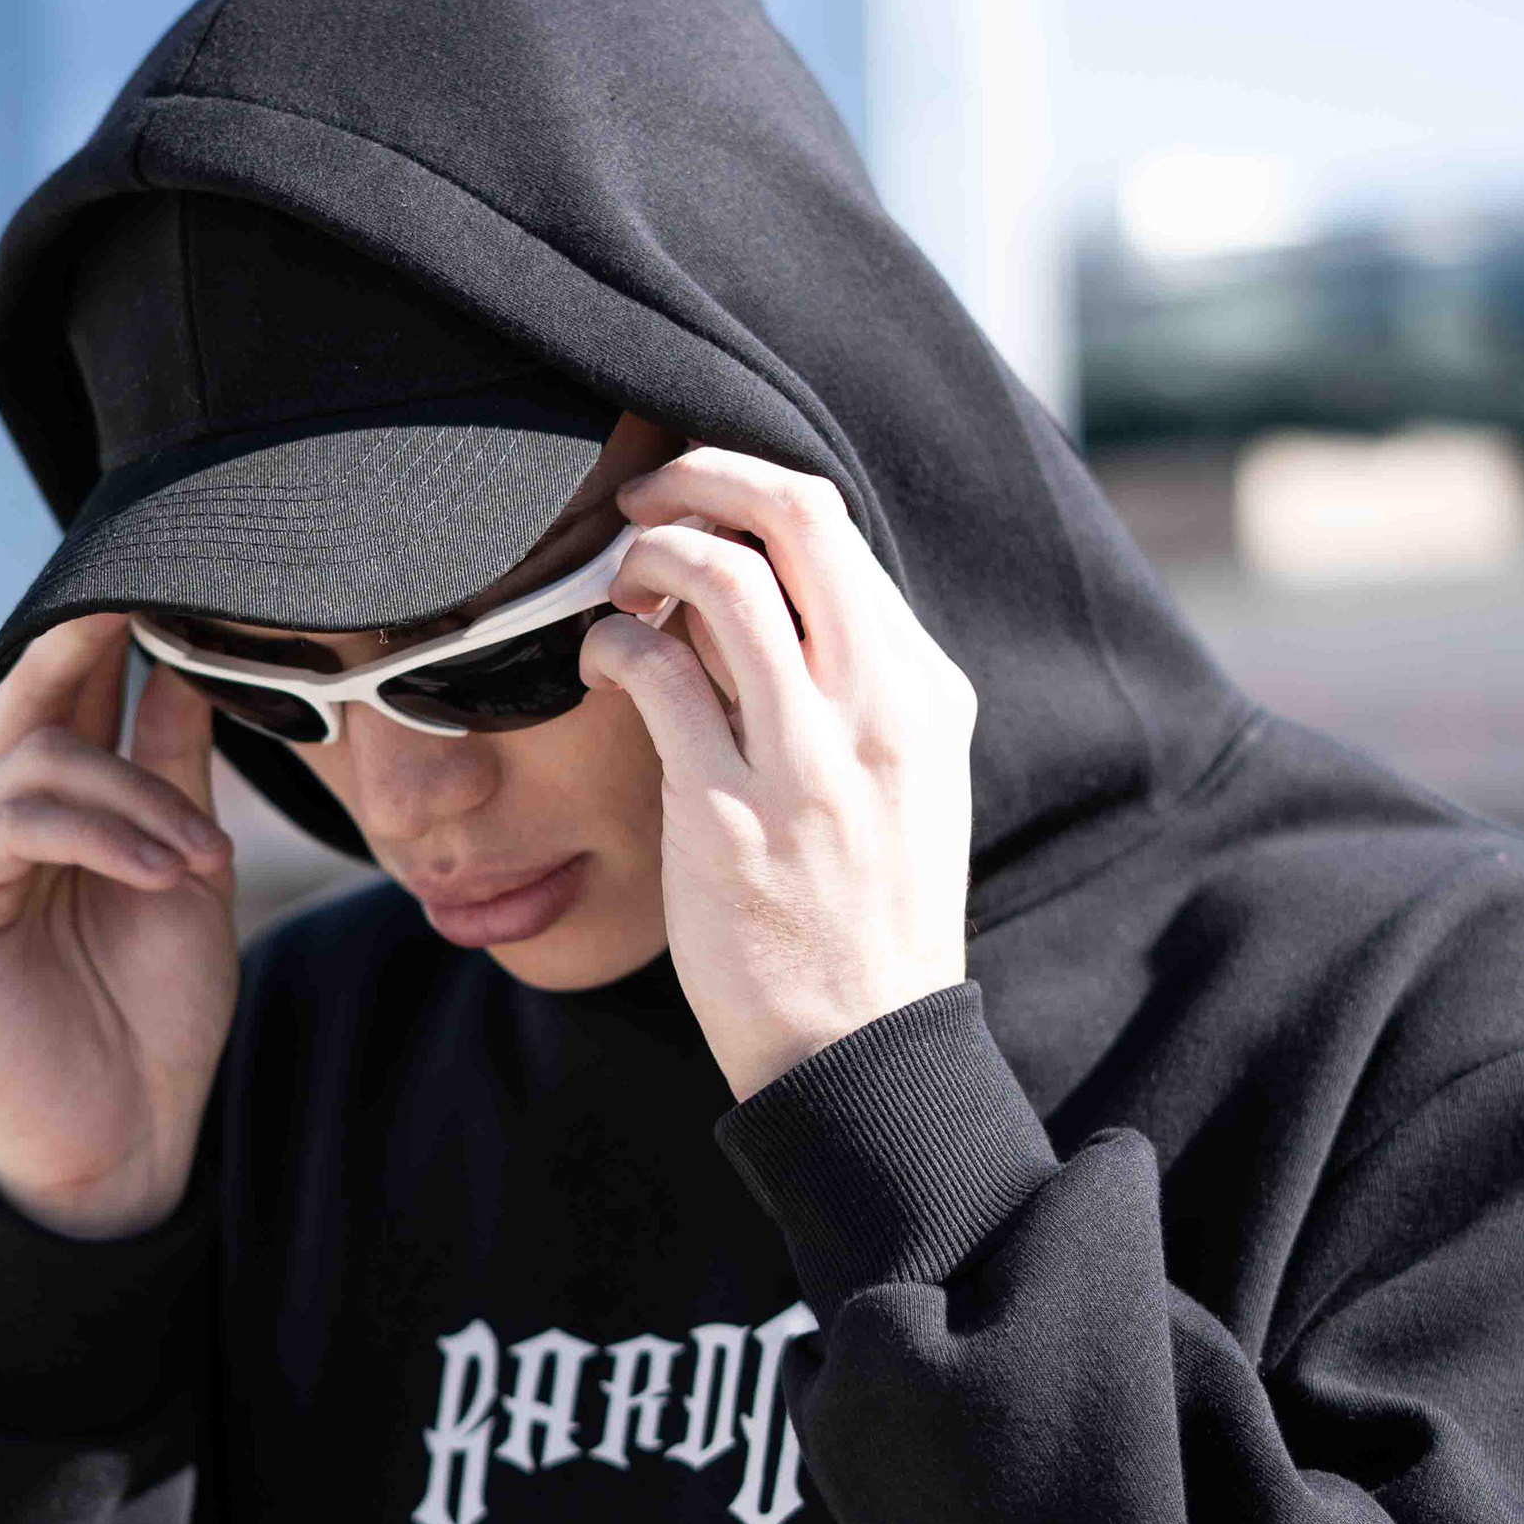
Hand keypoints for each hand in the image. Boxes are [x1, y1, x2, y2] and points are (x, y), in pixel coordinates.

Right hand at [0, 616, 239, 1236]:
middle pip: (33, 700)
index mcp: (52, 809)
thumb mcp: (188, 868)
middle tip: (147, 599)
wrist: (132, 1132)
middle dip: (88, 645)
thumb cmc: (157, 1011)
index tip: (168, 580)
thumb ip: (173, 769)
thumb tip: (185, 661)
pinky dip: (103, 836)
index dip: (106, 634)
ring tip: (202, 859)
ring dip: (138, 798)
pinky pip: (14, 824)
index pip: (68, 695)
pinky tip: (161, 873)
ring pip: (39, 761)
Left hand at [578, 450, 974, 1100]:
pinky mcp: (729, 819)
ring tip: (617, 579)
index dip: (745, 488)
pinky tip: (600, 658)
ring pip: (724, 579)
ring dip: (648, 553)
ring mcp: (807, 763)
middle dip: (701, 477)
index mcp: (923, 689)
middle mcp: (878, 710)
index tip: (693, 501)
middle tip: (642, 497)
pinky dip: (612, 642)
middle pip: (797, 517)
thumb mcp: (905, 777)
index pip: (836, 529)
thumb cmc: (865, 908)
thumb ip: (855, 683)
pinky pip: (657, 678)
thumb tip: (770, 588)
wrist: (859, 1046)